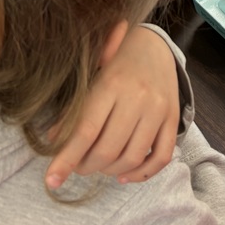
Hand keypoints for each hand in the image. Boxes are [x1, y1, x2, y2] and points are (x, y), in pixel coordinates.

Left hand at [45, 26, 179, 187]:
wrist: (154, 44)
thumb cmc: (116, 61)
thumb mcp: (92, 77)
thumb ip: (75, 109)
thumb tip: (55, 140)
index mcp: (112, 83)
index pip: (86, 130)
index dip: (67, 159)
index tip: (51, 180)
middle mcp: (138, 97)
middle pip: (108, 149)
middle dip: (86, 166)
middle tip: (78, 166)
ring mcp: (158, 109)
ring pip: (133, 157)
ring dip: (111, 171)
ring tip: (99, 167)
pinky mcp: (173, 117)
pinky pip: (161, 156)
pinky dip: (142, 173)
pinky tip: (125, 175)